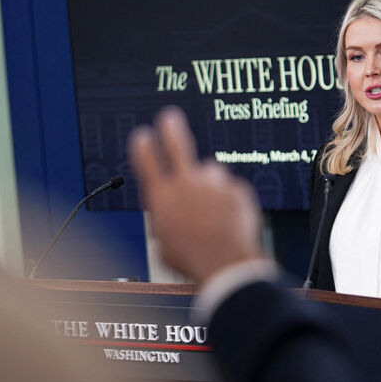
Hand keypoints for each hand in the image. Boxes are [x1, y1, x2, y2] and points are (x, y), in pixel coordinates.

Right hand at [128, 107, 263, 283]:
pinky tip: (230, 221)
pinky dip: (231, 202)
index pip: (147, 160)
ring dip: (212, 187)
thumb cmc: (191, 259)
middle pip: (178, 144)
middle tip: (170, 117)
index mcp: (162, 196)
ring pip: (212, 174)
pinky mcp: (237, 189)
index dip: (143, 146)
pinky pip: (232, 191)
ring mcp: (214, 183)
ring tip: (214, 214)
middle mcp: (187, 183)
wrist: (225, 264)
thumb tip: (171, 212)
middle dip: (172, 129)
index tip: (142, 135)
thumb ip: (167, 217)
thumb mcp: (165, 241)